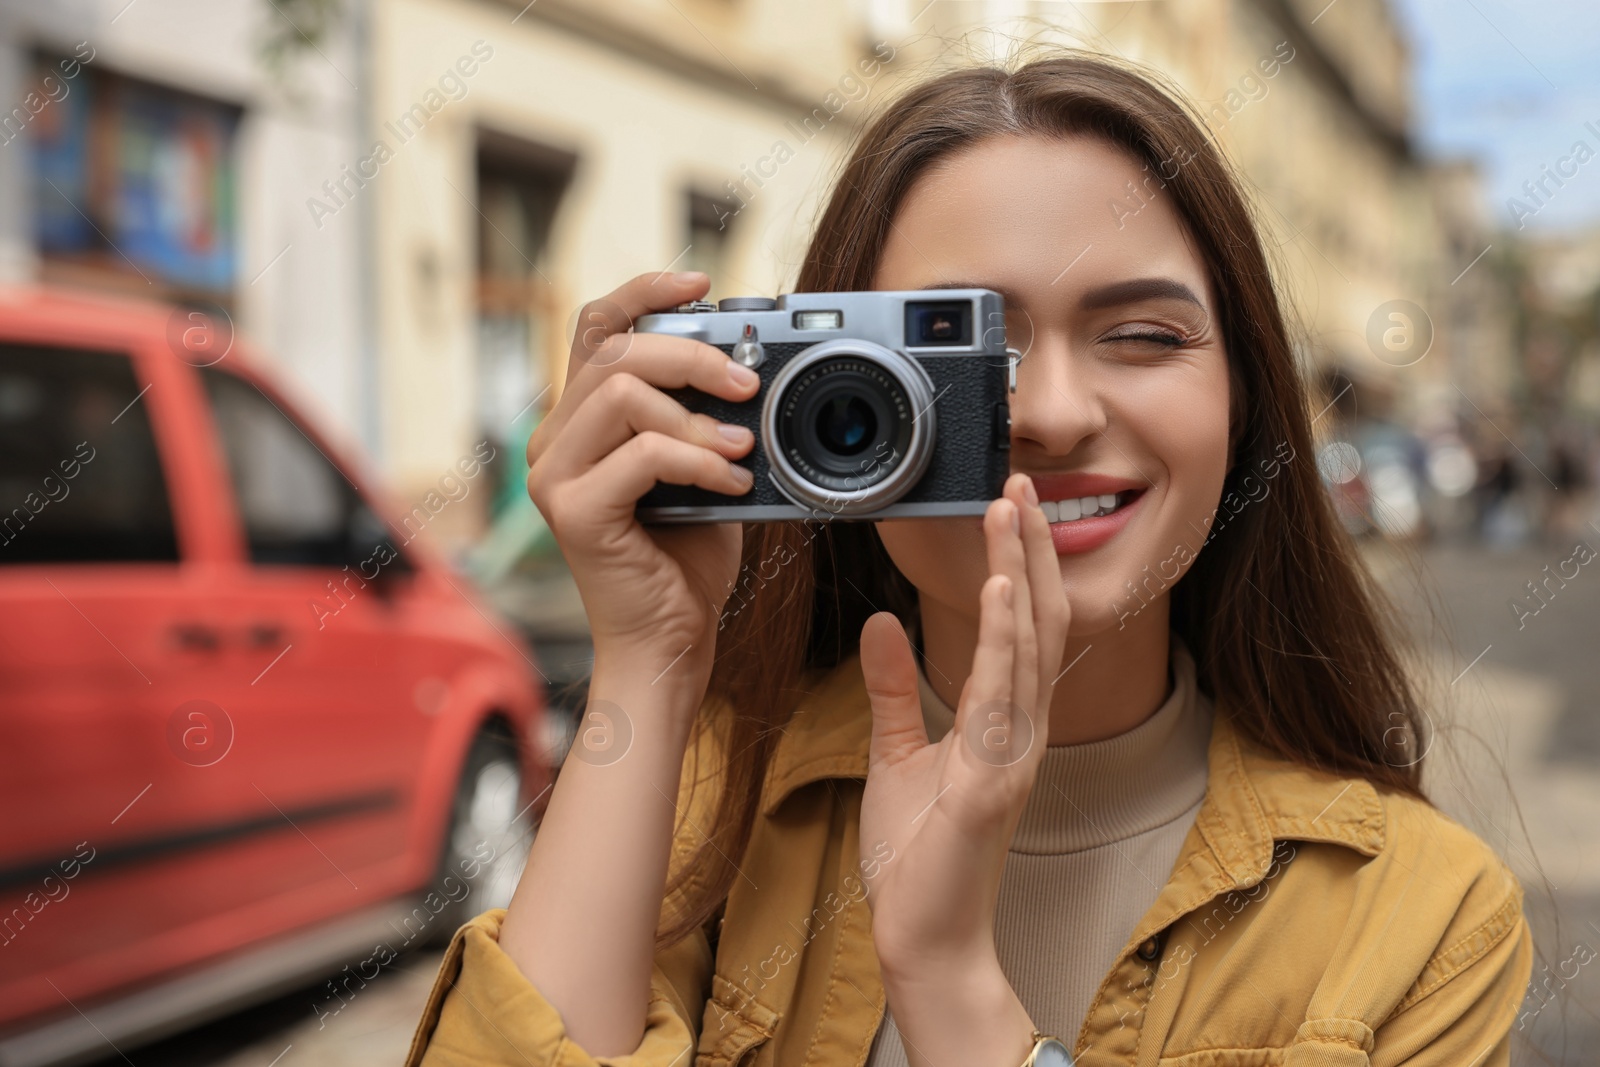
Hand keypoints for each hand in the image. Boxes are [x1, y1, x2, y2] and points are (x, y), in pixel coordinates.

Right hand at [525, 271, 758, 693]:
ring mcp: (553, 476)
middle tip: (748, 383)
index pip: (595, 327)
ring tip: (741, 449)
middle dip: (692, 355)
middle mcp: (553, 441)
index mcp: (579, 423)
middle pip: (615, 351)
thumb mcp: (703, 470)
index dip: (644, 290)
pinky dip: (699, 462)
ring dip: (696, 415)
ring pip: (622, 393)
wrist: (670, 643)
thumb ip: (705, 418)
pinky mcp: (571, 511)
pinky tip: (732, 484)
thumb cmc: (686, 561)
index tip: (701, 282)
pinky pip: (642, 454)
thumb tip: (749, 365)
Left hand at [855, 472, 1068, 1065]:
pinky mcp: (994, 777)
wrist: (924, 935)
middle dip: (1030, 549)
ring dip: (1021, 572)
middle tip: (1020, 482)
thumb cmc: (919, 855)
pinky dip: (1002, 637)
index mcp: (1003, 722)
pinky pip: (1003, 694)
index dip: (1020, 564)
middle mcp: (1021, 729)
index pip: (1021, 626)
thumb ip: (891, 690)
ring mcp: (1014, 752)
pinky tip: (998, 590)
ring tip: (1012, 510)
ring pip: (1027, 644)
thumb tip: (879, 624)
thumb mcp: (897, 756)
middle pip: (1037, 620)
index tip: (1009, 506)